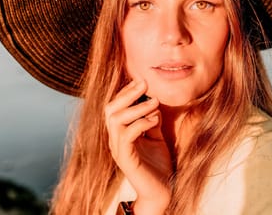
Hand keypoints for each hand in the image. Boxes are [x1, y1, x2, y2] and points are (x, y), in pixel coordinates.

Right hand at [104, 80, 171, 212]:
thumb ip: (151, 120)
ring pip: (116, 120)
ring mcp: (118, 149)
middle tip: (144, 84)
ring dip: (136, 108)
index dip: (126, 92)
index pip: (115, 106)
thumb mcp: (156, 136)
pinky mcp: (126, 159)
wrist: (162, 190)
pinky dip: (141, 123)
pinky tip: (155, 120)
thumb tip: (152, 102)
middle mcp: (115, 139)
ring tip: (154, 103)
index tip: (141, 81)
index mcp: (120, 133)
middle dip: (126, 94)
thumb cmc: (158, 164)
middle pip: (110, 109)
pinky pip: (127, 135)